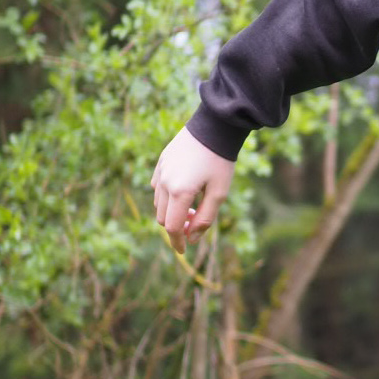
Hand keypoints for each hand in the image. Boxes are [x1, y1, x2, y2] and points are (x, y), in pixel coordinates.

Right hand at [150, 126, 234, 255]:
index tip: (184, 251)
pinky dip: (166, 197)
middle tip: (194, 224)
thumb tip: (191, 240)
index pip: (171, 227)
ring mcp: (160, 171)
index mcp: (180, 192)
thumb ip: (205, 219)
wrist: (214, 127)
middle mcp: (165, 183)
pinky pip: (157, 187)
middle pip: (162, 217)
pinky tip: (182, 192)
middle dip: (175, 226)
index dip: (177, 242)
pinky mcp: (161, 163)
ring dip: (171, 212)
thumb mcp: (219, 193)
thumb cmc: (220, 162)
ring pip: (158, 203)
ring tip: (192, 206)